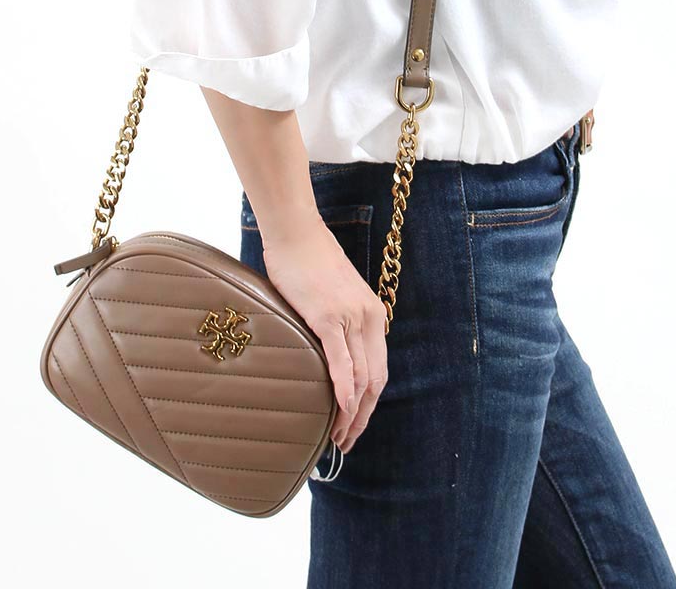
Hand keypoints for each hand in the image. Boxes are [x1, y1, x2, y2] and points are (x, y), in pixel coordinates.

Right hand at [260, 218, 388, 454]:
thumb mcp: (334, 296)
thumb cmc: (308, 261)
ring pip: (360, 377)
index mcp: (372, 315)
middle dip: (362, 417)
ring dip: (351, 413)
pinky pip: (340, 361)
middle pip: (374, 380)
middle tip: (346, 442)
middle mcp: (367, 318)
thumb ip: (338, 325)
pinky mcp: (327, 317)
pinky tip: (341, 409)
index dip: (369, 403)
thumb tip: (326, 353)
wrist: (297, 233)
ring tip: (338, 436)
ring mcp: (349, 318)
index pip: (378, 370)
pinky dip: (343, 389)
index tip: (355, 424)